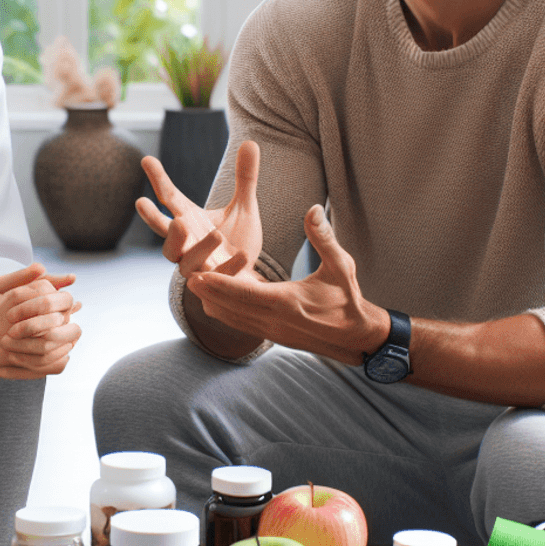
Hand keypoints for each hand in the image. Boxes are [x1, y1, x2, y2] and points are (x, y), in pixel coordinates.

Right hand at [0, 264, 81, 375]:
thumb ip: (18, 277)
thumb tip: (42, 267)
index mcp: (9, 298)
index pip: (45, 292)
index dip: (58, 296)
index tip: (67, 300)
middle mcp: (9, 318)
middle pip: (49, 315)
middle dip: (64, 316)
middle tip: (70, 318)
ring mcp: (7, 338)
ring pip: (46, 339)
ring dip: (62, 338)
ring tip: (69, 336)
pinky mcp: (4, 356)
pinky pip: (35, 360)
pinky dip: (51, 358)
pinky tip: (58, 353)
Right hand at [136, 140, 263, 278]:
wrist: (248, 277)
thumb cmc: (237, 240)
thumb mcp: (244, 206)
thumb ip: (245, 178)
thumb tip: (250, 143)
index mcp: (189, 220)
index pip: (169, 198)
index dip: (158, 179)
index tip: (147, 160)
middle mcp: (186, 243)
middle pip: (164, 234)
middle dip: (152, 220)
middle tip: (142, 203)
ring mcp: (197, 266)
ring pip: (185, 260)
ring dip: (197, 247)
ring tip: (216, 234)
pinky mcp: (213, 284)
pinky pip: (216, 278)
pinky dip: (228, 267)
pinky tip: (243, 255)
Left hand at [187, 204, 389, 363]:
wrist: (358, 336)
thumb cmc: (349, 299)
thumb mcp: (341, 265)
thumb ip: (323, 238)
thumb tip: (312, 209)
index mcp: (287, 303)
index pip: (244, 294)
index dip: (219, 284)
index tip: (197, 273)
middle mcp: (274, 322)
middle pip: (231, 308)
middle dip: (208, 292)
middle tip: (187, 275)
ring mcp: (272, 332)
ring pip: (233, 319)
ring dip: (214, 303)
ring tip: (196, 285)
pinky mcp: (272, 336)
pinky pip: (241, 325)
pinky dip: (227, 313)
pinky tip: (216, 302)